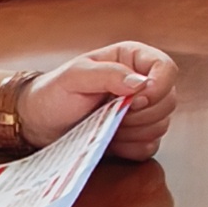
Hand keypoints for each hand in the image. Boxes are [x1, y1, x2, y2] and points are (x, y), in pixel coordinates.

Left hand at [22, 41, 177, 153]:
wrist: (38, 123)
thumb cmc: (52, 93)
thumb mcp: (74, 77)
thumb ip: (108, 74)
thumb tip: (142, 83)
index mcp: (131, 59)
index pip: (166, 69)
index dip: (159, 86)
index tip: (135, 99)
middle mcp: (142, 83)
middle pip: (169, 101)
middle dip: (141, 113)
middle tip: (110, 113)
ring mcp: (141, 111)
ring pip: (162, 125)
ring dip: (134, 130)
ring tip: (104, 124)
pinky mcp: (136, 136)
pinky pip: (151, 146)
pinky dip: (132, 147)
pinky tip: (110, 139)